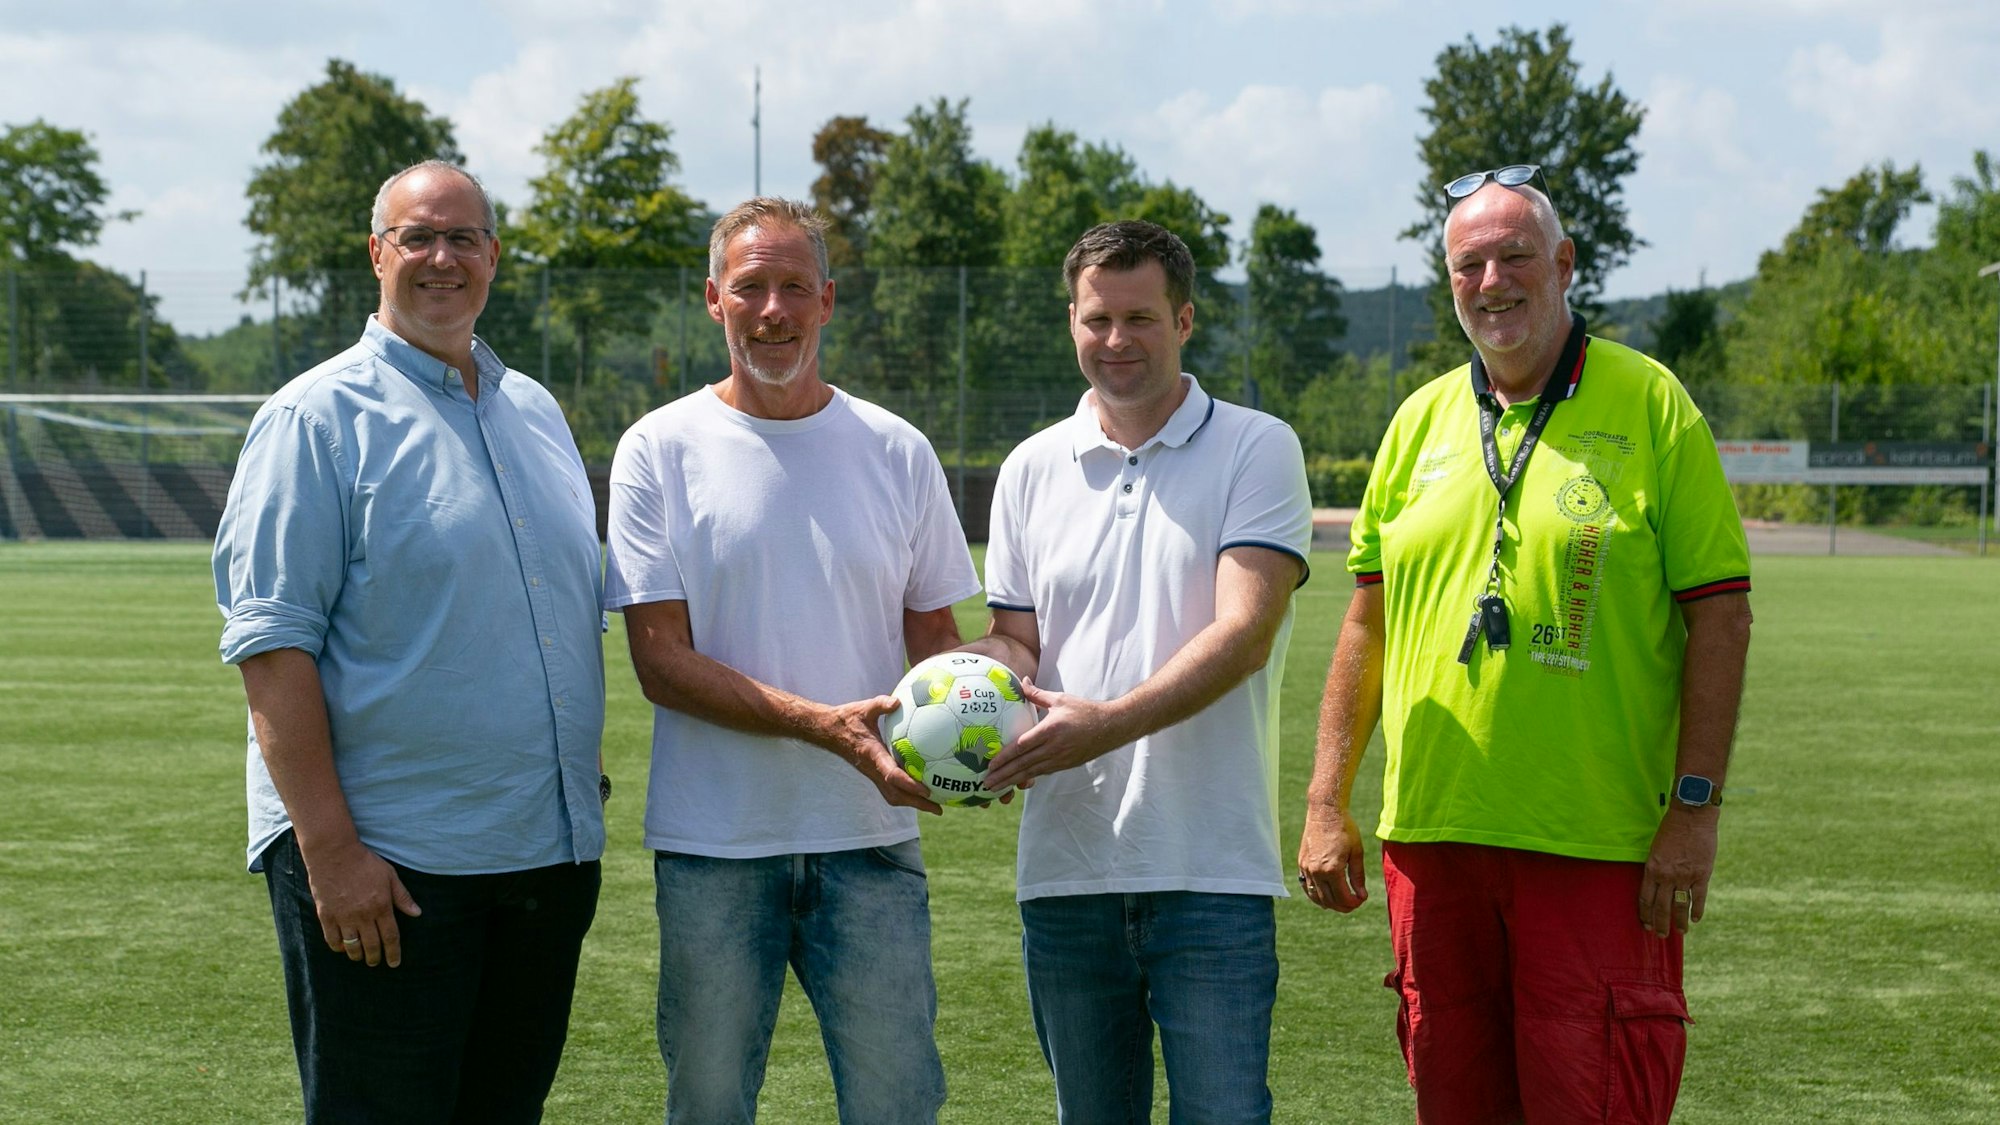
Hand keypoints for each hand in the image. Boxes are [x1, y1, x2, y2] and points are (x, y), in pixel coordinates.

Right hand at [301, 838, 421, 967]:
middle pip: (372, 945)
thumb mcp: (390, 876)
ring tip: (361, 958)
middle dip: (375, 957)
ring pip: (352, 946)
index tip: (394, 963)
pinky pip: (332, 939)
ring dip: (358, 956)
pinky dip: (339, 947)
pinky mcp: (326, 915)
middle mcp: (363, 915)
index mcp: (381, 906)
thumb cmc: (365, 863)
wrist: (334, 854)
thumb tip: (417, 913)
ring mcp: (343, 917)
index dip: (393, 952)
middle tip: (376, 962)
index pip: (390, 937)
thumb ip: (402, 897)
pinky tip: (344, 948)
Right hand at [822, 695, 943, 814]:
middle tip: (938, 808)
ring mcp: (872, 774)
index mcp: (872, 755)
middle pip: (896, 794)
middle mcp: (872, 769)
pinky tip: (920, 791)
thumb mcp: (864, 708)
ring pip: (893, 796)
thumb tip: (897, 701)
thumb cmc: (848, 719)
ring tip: (934, 806)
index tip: (927, 790)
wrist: (829, 731)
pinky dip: (906, 795)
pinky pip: (890, 790)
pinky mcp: (873, 774)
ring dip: (913, 803)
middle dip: (917, 803)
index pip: (892, 775)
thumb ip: (881, 704)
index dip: (909, 784)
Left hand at [982, 680, 1129, 793]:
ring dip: (1011, 781)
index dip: (1004, 757)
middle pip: (1023, 764)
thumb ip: (1037, 694)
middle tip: (985, 784)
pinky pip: (1041, 773)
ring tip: (995, 788)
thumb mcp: (1060, 699)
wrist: (1111, 727)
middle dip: (1003, 775)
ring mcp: (1060, 759)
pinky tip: (1015, 783)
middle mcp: (1054, 748)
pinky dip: (1027, 779)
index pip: (1022, 746)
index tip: (989, 764)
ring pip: (1031, 773)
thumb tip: (1021, 681)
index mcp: (1050, 730)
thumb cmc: (1085, 710)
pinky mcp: (1064, 765)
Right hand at [1297, 805, 1369, 912]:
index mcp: (1332, 869)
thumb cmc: (1345, 829)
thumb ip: (1358, 876)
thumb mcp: (1357, 853)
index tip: (1362, 899)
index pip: (1342, 897)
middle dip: (1343, 906)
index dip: (1354, 903)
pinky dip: (1316, 895)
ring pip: (1316, 896)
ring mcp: (1306, 868)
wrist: (1325, 812)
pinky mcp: (1301, 863)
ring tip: (1341, 902)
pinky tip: (1325, 897)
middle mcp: (1316, 871)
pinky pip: (1306, 886)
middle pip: (1329, 900)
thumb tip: (1361, 895)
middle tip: (1354, 904)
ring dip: (1329, 903)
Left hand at [1639, 808, 1719, 937]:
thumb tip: (1656, 885)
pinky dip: (1697, 911)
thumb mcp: (1655, 849)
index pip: (1645, 899)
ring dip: (1679, 922)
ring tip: (1679, 932)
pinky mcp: (1702, 874)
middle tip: (1661, 935)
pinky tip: (1695, 919)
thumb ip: (1656, 868)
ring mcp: (1685, 876)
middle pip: (1661, 907)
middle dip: (1660, 924)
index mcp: (1652, 869)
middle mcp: (1666, 876)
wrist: (1691, 816)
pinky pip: (1698, 898)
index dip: (1645, 914)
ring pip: (1680, 906)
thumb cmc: (1671, 829)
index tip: (1646, 924)